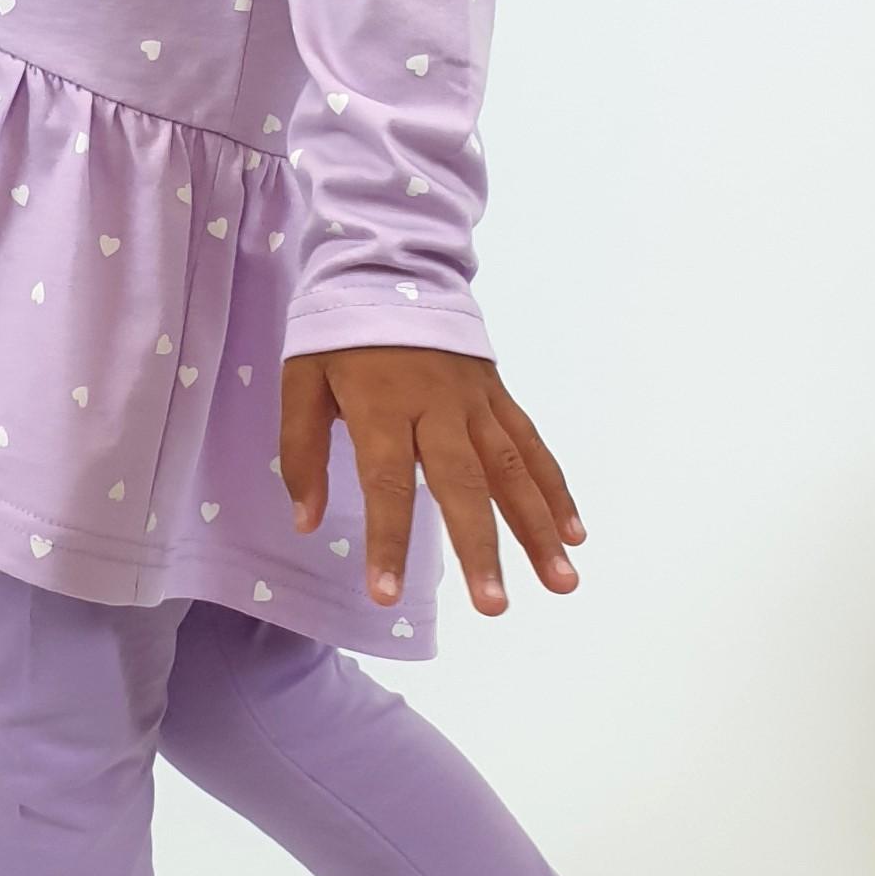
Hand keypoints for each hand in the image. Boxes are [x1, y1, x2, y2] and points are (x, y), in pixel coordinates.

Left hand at [278, 344, 584, 616]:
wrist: (391, 269)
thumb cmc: (337, 336)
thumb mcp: (300, 382)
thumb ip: (302, 451)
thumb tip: (305, 522)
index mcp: (382, 407)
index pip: (387, 483)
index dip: (388, 541)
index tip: (387, 595)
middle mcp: (437, 408)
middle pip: (463, 484)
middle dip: (480, 548)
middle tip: (494, 606)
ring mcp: (476, 402)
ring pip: (511, 470)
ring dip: (538, 527)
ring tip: (561, 580)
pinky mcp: (498, 396)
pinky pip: (530, 445)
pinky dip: (554, 487)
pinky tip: (574, 531)